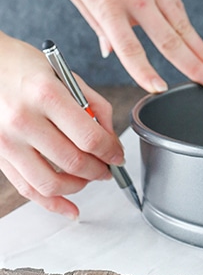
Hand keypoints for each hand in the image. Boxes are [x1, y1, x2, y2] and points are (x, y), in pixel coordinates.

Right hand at [0, 34, 124, 217]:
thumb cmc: (26, 67)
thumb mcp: (66, 76)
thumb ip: (95, 107)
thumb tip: (111, 140)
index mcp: (46, 95)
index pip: (90, 138)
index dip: (112, 152)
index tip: (119, 156)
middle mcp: (23, 120)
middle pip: (73, 162)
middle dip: (99, 170)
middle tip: (108, 168)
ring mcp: (5, 141)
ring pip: (50, 183)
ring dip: (79, 187)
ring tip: (89, 178)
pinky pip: (27, 188)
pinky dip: (51, 203)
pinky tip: (70, 208)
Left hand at [56, 0, 202, 92]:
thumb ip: (95, 23)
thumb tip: (111, 51)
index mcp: (108, 4)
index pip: (130, 47)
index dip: (145, 72)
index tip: (160, 89)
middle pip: (170, 41)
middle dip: (195, 68)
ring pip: (185, 28)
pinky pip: (180, 11)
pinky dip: (193, 32)